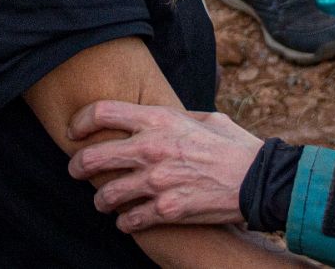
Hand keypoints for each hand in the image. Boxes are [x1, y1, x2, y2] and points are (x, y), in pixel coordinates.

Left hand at [67, 101, 262, 232]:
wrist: (259, 181)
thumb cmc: (235, 147)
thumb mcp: (207, 118)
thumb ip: (176, 116)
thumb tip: (157, 115)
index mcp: (160, 120)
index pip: (102, 113)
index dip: (79, 122)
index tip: (74, 133)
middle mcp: (152, 149)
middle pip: (90, 158)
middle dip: (76, 167)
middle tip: (76, 172)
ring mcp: (157, 182)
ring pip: (105, 197)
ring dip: (101, 201)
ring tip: (106, 203)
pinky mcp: (165, 211)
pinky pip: (128, 221)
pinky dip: (125, 223)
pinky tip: (130, 220)